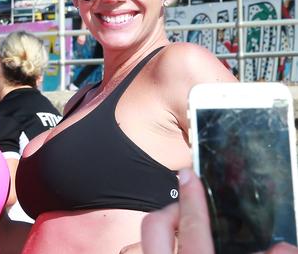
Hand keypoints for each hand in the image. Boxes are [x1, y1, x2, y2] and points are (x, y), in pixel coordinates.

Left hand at [141, 169, 297, 253]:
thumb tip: (286, 247)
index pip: (193, 228)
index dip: (192, 198)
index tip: (189, 175)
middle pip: (155, 226)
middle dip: (171, 211)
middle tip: (188, 208)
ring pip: (142, 241)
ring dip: (162, 233)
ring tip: (183, 234)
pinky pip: (138, 253)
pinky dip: (154, 249)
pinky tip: (171, 250)